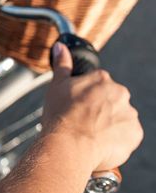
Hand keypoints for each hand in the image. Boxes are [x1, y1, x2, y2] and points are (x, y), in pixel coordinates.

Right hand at [42, 43, 143, 173]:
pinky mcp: (135, 134)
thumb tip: (60, 47)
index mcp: (102, 79)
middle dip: (101, 109)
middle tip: (84, 121)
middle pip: (112, 101)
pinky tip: (101, 143)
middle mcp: (120, 93)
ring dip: (110, 124)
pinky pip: (127, 136)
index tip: (79, 106)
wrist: (70, 145)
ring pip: (120, 118)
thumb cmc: (60, 115)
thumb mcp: (56, 85)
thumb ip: (62, 64)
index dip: (87, 97)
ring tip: (91, 134)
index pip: (98, 84)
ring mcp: (129, 114)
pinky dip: (117, 140)